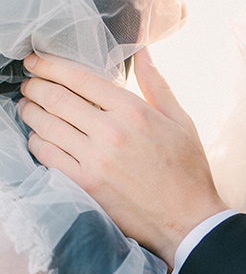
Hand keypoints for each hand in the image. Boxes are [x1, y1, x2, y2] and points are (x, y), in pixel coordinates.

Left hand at [20, 50, 227, 265]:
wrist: (188, 221)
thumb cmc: (187, 171)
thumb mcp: (181, 121)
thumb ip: (157, 85)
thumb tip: (142, 52)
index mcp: (134, 111)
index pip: (80, 78)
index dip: (51, 65)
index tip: (36, 61)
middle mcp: (111, 132)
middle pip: (56, 98)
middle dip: (36, 86)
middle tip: (29, 83)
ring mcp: (95, 160)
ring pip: (46, 125)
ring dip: (31, 111)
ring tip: (28, 107)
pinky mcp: (85, 185)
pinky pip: (47, 156)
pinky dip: (37, 142)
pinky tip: (38, 137)